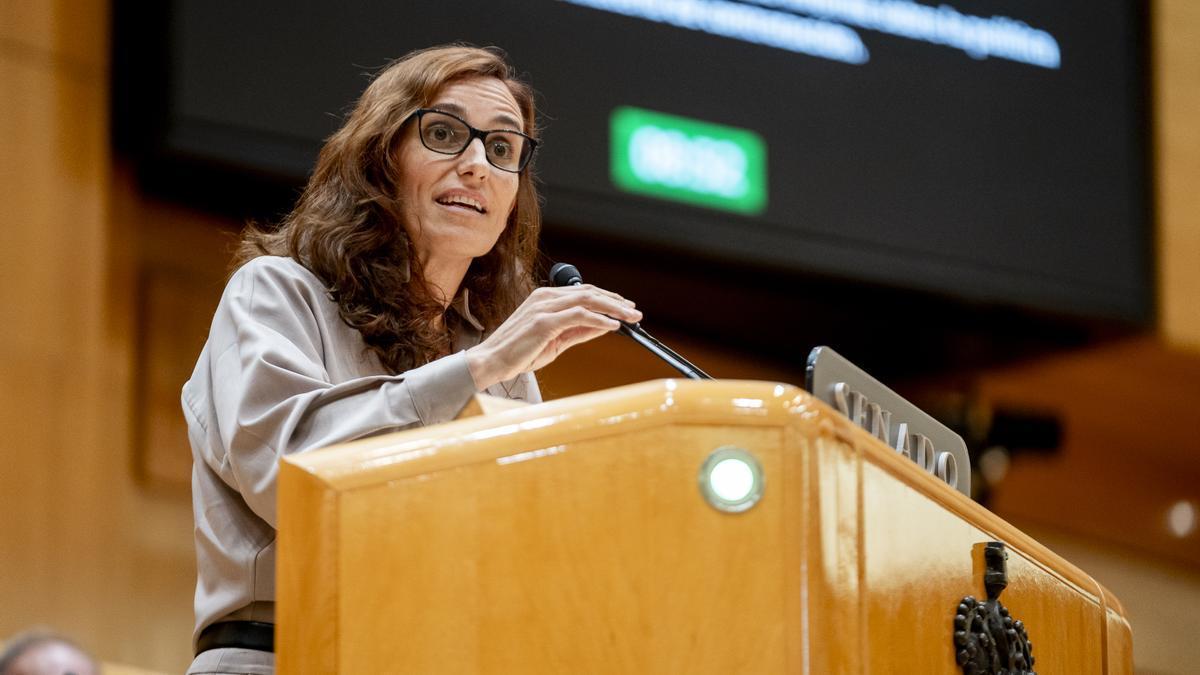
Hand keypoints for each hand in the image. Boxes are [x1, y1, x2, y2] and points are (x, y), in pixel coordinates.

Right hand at [466, 284, 641, 388]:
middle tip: (636, 312)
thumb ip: (579, 331)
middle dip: (617, 302)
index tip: (627, 308)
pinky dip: (598, 319)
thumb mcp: (556, 342)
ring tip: (631, 318)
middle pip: (589, 292)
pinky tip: (612, 326)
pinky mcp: (543, 322)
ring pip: (587, 300)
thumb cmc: (519, 353)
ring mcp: (543, 307)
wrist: (492, 362)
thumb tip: (605, 325)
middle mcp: (545, 297)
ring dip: (613, 308)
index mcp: (546, 298)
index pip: (584, 292)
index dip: (609, 298)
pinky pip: (578, 316)